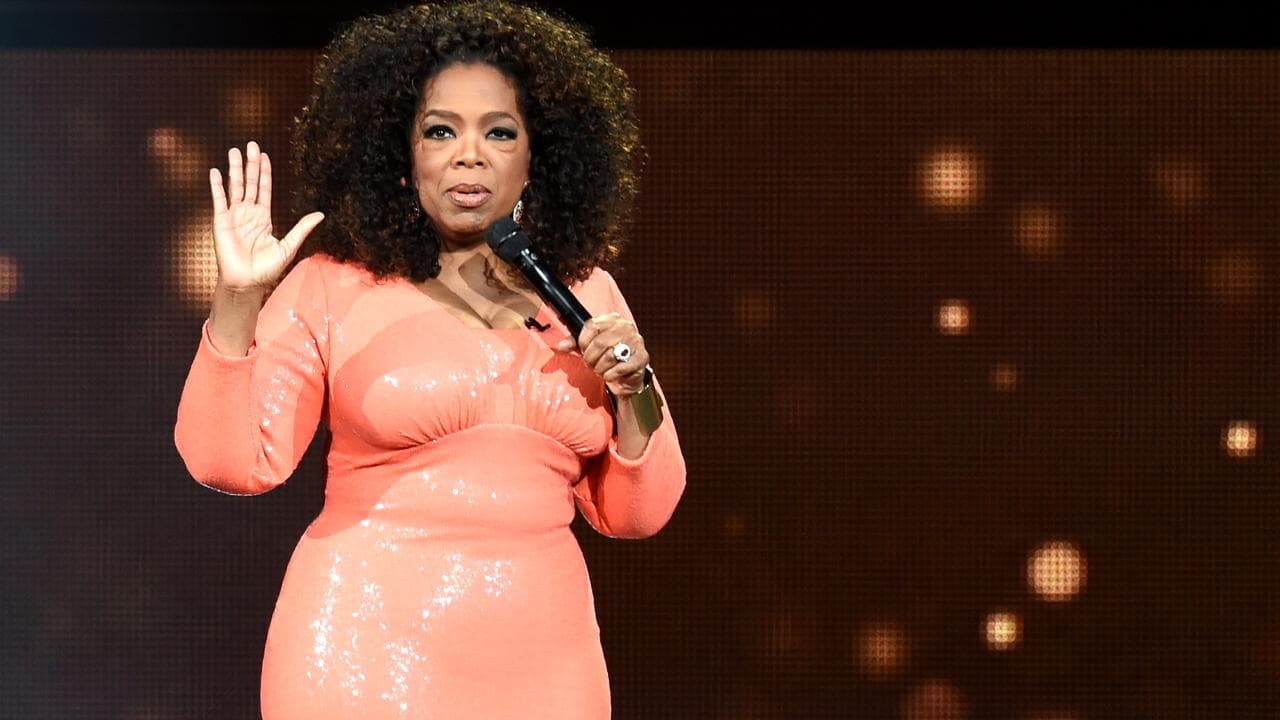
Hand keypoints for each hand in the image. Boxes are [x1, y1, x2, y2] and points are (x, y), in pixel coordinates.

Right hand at [209, 141, 324, 293]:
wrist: (247, 283)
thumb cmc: (266, 270)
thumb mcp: (289, 246)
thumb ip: (302, 228)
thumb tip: (321, 214)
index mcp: (263, 218)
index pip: (264, 189)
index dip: (264, 172)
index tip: (264, 155)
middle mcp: (248, 213)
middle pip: (249, 183)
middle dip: (250, 164)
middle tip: (252, 144)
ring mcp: (233, 216)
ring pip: (234, 187)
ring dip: (234, 169)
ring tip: (234, 151)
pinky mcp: (220, 222)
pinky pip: (218, 200)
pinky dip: (216, 186)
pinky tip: (216, 172)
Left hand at [556, 313, 649, 396]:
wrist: (627, 373)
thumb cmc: (607, 356)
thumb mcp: (589, 346)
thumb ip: (574, 343)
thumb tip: (561, 345)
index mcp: (612, 319)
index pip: (592, 326)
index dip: (583, 342)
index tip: (582, 350)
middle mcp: (626, 327)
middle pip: (600, 342)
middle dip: (590, 358)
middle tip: (589, 365)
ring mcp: (636, 341)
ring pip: (610, 356)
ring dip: (600, 368)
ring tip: (600, 370)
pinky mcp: (642, 357)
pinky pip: (620, 368)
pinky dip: (610, 375)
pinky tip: (610, 375)